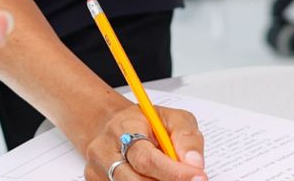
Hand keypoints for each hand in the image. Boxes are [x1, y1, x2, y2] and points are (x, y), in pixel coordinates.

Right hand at [81, 102, 206, 180]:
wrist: (116, 127)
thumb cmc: (146, 124)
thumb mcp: (172, 118)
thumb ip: (186, 136)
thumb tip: (194, 163)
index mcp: (124, 127)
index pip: (146, 158)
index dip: (174, 173)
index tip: (198, 178)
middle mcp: (104, 149)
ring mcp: (97, 169)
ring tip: (170, 177)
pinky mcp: (95, 180)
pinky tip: (156, 179)